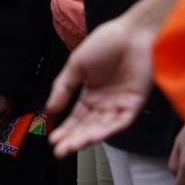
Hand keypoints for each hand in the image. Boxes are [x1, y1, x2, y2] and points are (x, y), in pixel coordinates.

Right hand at [45, 16, 154, 156]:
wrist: (131, 33)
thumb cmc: (104, 44)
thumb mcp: (76, 66)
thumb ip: (63, 88)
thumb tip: (49, 110)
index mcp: (90, 94)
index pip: (76, 117)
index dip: (64, 129)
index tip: (51, 140)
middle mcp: (105, 103)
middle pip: (87, 126)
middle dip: (72, 139)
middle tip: (59, 152)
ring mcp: (120, 104)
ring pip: (102, 127)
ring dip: (87, 138)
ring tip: (72, 147)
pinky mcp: (135, 103)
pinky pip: (121, 121)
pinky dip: (108, 130)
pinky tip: (93, 136)